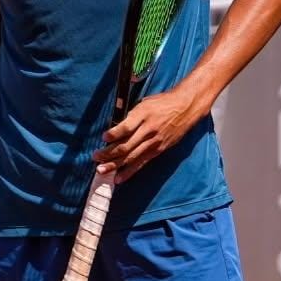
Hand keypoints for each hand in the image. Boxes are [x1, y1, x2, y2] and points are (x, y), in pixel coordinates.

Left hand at [92, 86, 206, 182]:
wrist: (185, 108)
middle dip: (109, 153)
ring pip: (132, 156)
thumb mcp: (144, 103)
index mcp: (143, 115)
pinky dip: (129, 171)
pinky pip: (142, 163)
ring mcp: (154, 142)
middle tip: (95, 157)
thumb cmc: (161, 103)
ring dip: (115, 164)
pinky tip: (119, 178)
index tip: (103, 137)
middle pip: (126, 145)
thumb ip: (130, 116)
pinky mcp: (158, 150)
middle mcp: (149, 130)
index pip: (127, 127)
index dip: (114, 133)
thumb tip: (114, 128)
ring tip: (101, 170)